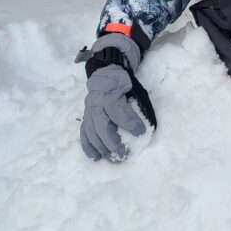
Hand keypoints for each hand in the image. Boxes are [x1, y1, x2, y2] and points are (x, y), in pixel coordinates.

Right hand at [76, 33, 154, 161]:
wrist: (105, 71)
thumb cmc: (122, 81)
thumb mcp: (132, 87)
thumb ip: (137, 104)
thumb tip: (146, 124)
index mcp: (109, 93)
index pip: (117, 110)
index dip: (129, 122)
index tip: (140, 132)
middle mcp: (95, 103)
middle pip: (102, 126)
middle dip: (113, 143)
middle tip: (124, 154)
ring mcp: (88, 110)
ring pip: (92, 132)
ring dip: (102, 148)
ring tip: (112, 159)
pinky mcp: (86, 116)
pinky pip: (84, 132)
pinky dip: (89, 146)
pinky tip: (96, 157)